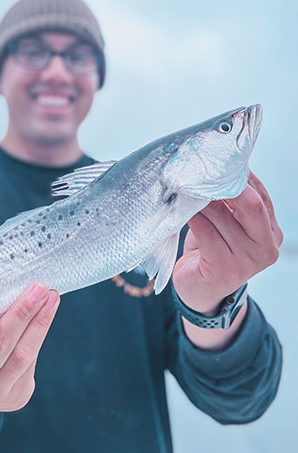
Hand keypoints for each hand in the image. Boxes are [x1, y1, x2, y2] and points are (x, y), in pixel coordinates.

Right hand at [0, 282, 59, 426]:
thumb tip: (4, 291)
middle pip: (1, 349)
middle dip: (22, 314)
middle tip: (39, 288)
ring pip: (23, 356)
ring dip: (40, 322)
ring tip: (51, 297)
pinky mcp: (18, 397)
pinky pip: (31, 361)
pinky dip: (40, 334)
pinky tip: (47, 312)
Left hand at [173, 170, 282, 313]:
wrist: (200, 290)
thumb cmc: (211, 251)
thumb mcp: (227, 226)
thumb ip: (230, 204)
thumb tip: (215, 170)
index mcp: (271, 233)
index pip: (261, 196)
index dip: (241, 177)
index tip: (219, 162)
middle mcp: (266, 247)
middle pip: (251, 204)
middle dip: (226, 185)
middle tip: (203, 172)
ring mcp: (246, 261)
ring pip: (222, 216)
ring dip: (200, 199)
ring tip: (185, 188)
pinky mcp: (223, 268)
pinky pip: (205, 232)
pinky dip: (192, 217)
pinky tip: (181, 210)